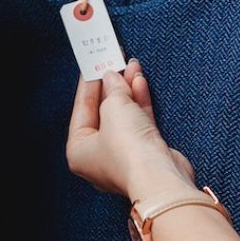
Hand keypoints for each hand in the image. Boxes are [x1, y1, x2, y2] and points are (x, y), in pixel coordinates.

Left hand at [66, 58, 195, 199]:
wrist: (160, 178)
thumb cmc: (128, 152)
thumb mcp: (113, 108)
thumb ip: (112, 90)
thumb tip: (112, 78)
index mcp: (79, 151)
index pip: (81, 110)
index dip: (88, 85)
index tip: (93, 65)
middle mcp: (99, 155)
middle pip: (103, 112)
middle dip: (111, 86)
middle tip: (114, 63)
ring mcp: (123, 155)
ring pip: (123, 116)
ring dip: (128, 91)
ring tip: (131, 67)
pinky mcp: (145, 153)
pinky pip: (139, 122)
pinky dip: (140, 102)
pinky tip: (140, 83)